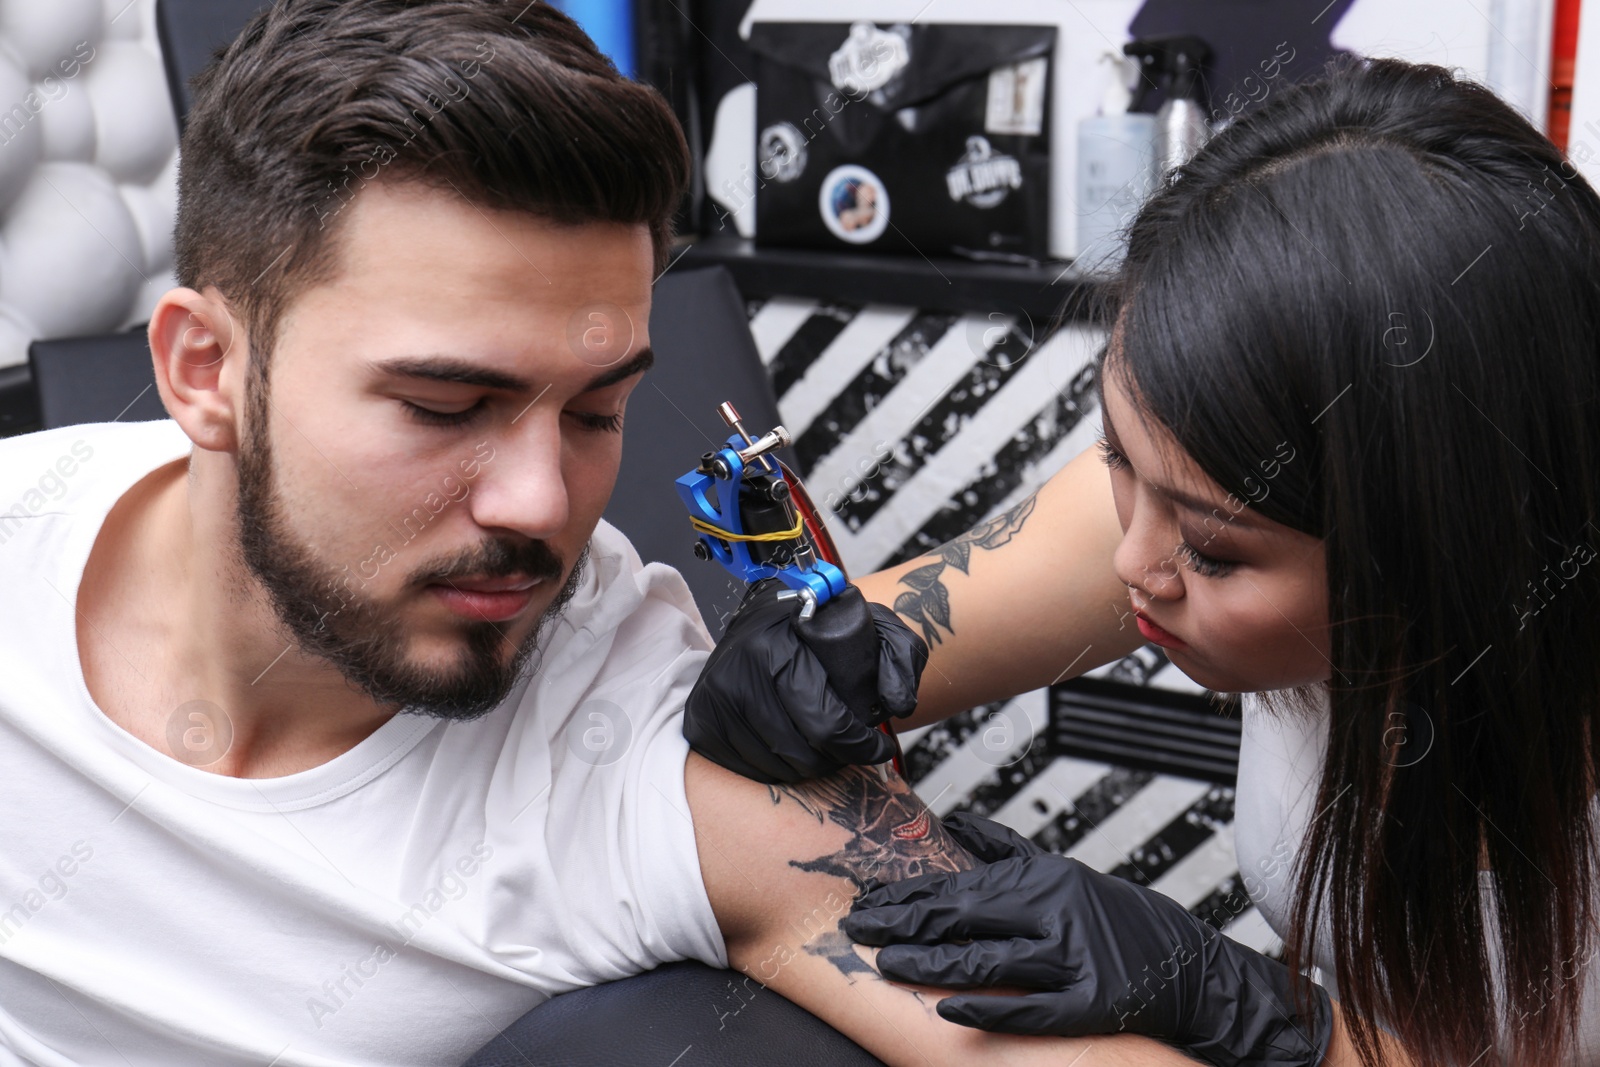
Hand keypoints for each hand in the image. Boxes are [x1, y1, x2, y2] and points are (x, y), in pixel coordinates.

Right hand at [683, 579, 926, 783]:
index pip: (825, 723)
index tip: (879, 747)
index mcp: (775, 647)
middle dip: (837, 759)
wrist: (769, 615)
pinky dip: (775, 769)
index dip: (861, 746)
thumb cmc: (820, 626)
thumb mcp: (872, 627)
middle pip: (800, 753)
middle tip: (851, 749)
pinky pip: (746, 769)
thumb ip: (898, 657)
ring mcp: (715, 700)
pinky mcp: (701, 721)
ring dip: (807, 767)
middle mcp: (738, 674)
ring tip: (824, 747)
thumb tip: (899, 704)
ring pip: (774, 767)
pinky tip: (793, 750)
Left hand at [842, 819, 1332, 1066]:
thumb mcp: (1064, 872)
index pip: (959, 886)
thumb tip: (959, 824)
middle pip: (964, 917)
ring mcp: (1073, 958)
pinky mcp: (1091, 1000)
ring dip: (931, 964)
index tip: (867, 902)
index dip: (908, 896)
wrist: (1190, 966)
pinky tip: (949, 1008)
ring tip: (889, 966)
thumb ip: (1006, 852)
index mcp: (1042, 879)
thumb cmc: (1119, 920)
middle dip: (905, 924)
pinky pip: (1029, 1007)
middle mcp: (1054, 912)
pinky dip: (987, 1008)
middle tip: (859, 929)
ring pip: (988, 960)